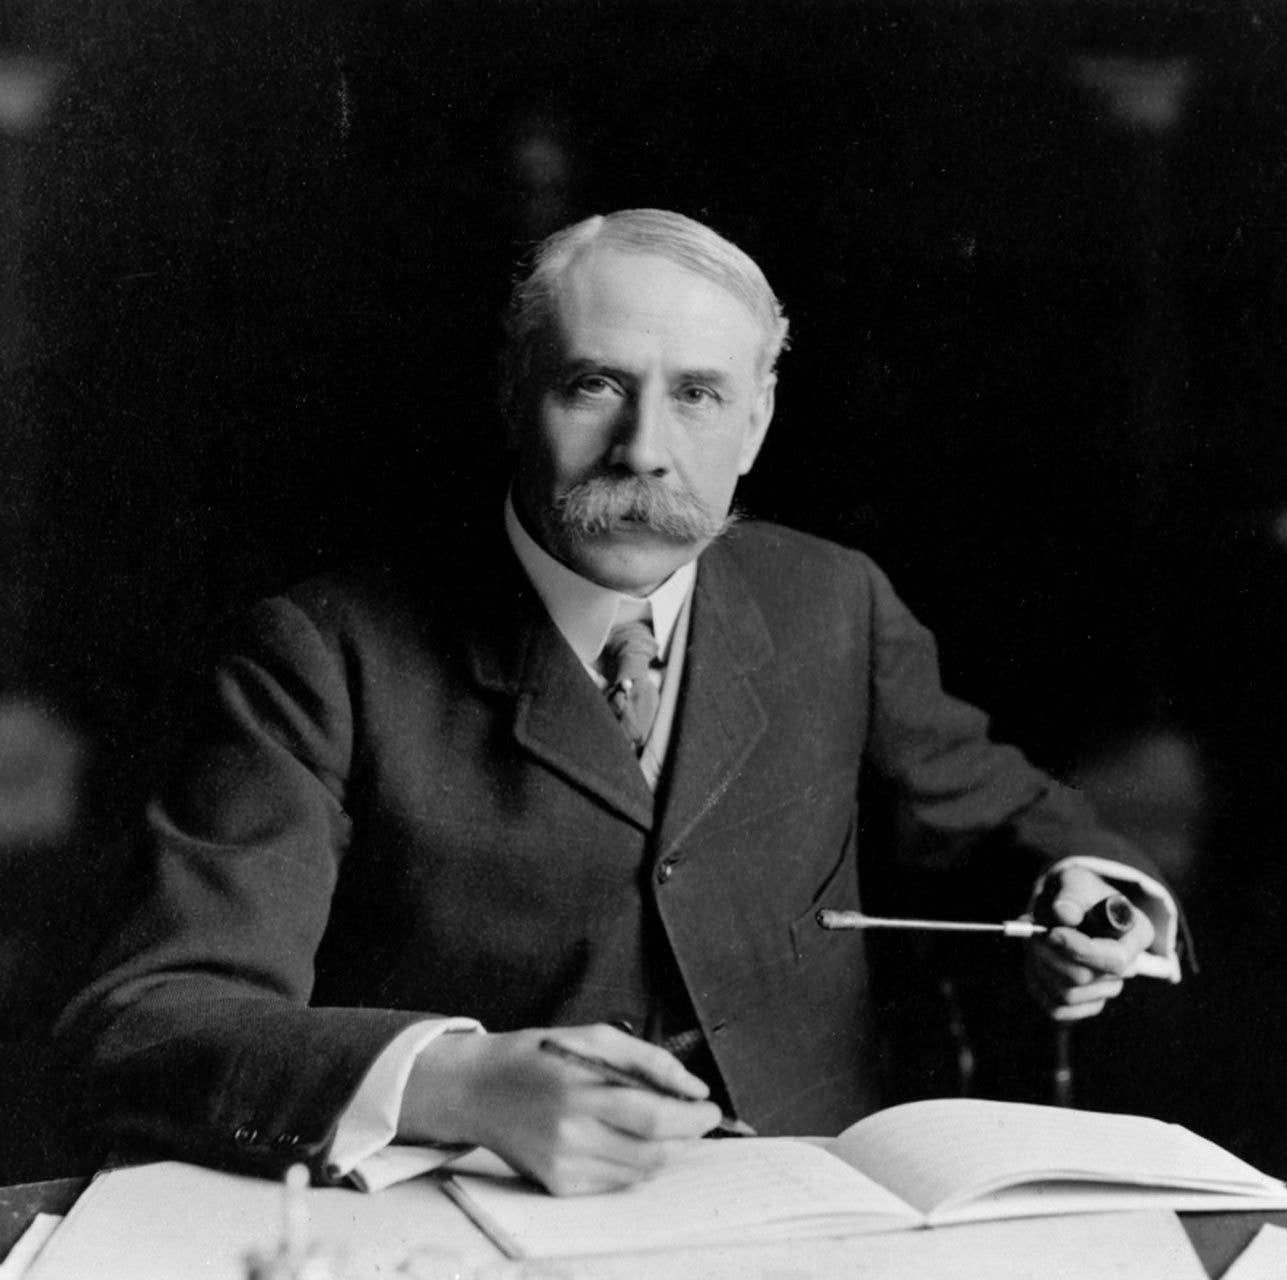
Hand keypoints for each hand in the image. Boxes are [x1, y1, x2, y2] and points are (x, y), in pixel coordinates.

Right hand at [397, 1023, 721, 1194]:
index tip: (711, 1110)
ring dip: (661, 1150)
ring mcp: (562, 1165)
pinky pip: (614, 1182)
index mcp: (580, 1090)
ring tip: (655, 1123)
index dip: (692, 1119)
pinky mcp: (557, 1185)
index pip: (654, 1119)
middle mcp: (570, 1134)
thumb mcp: (595, 1036)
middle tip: (694, 1119)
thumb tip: (694, 1090)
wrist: (480, 1089)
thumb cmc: (542, 1055)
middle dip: (685, 1137)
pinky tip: (621, 1137)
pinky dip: (631, 1163)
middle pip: (652, 1152)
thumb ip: (650, 1060)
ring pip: (639, 1172)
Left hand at [1024, 867, 1155, 1022]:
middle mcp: (1128, 967)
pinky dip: (1038, 984)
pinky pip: (1058, 1009)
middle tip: (1031, 931)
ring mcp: (1107, 988)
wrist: (1071, 908)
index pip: (1114, 960)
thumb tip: (1063, 914)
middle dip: (1049, 954)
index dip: (1080, 950)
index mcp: (1136, 935)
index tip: (1052, 933)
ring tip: (1033, 940)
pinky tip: (1036, 961)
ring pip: (1066, 994)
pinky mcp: (1086, 1003)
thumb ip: (1072, 895)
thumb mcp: (1077, 882)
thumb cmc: (1079, 893)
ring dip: (1039, 966)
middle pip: (1084, 978)